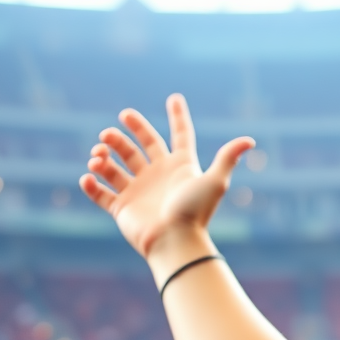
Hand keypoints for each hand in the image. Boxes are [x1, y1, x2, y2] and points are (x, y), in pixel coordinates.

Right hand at [79, 94, 252, 259]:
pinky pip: (100, 193)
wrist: (175, 241)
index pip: (180, 136)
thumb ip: (227, 157)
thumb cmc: (195, 211)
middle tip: (110, 132)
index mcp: (180, 166)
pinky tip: (89, 176)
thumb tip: (250, 140)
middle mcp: (158, 175)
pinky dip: (90, 184)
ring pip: (114, 166)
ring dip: (102, 156)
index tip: (175, 98)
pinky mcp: (121, 208)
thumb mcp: (214, 181)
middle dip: (122, 135)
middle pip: (139, 146)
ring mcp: (138, 191)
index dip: (178, 117)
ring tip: (99, 156)